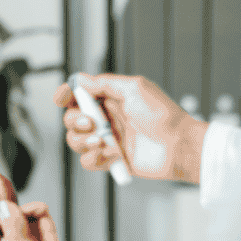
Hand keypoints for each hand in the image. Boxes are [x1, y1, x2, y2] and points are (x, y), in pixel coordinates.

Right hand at [54, 73, 206, 183]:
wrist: (179, 146)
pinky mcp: (111, 160)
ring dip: (83, 140)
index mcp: (109, 100)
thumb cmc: (163, 115)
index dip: (65, 95)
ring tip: (103, 141)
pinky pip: (88, 161)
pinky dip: (95, 158)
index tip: (61, 98)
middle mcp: (105, 119)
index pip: (78, 95)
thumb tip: (80, 80)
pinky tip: (112, 155)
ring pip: (75, 141)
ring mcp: (107, 140)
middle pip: (71, 119)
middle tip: (92, 123)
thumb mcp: (135, 88)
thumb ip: (105, 83)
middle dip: (75, 120)